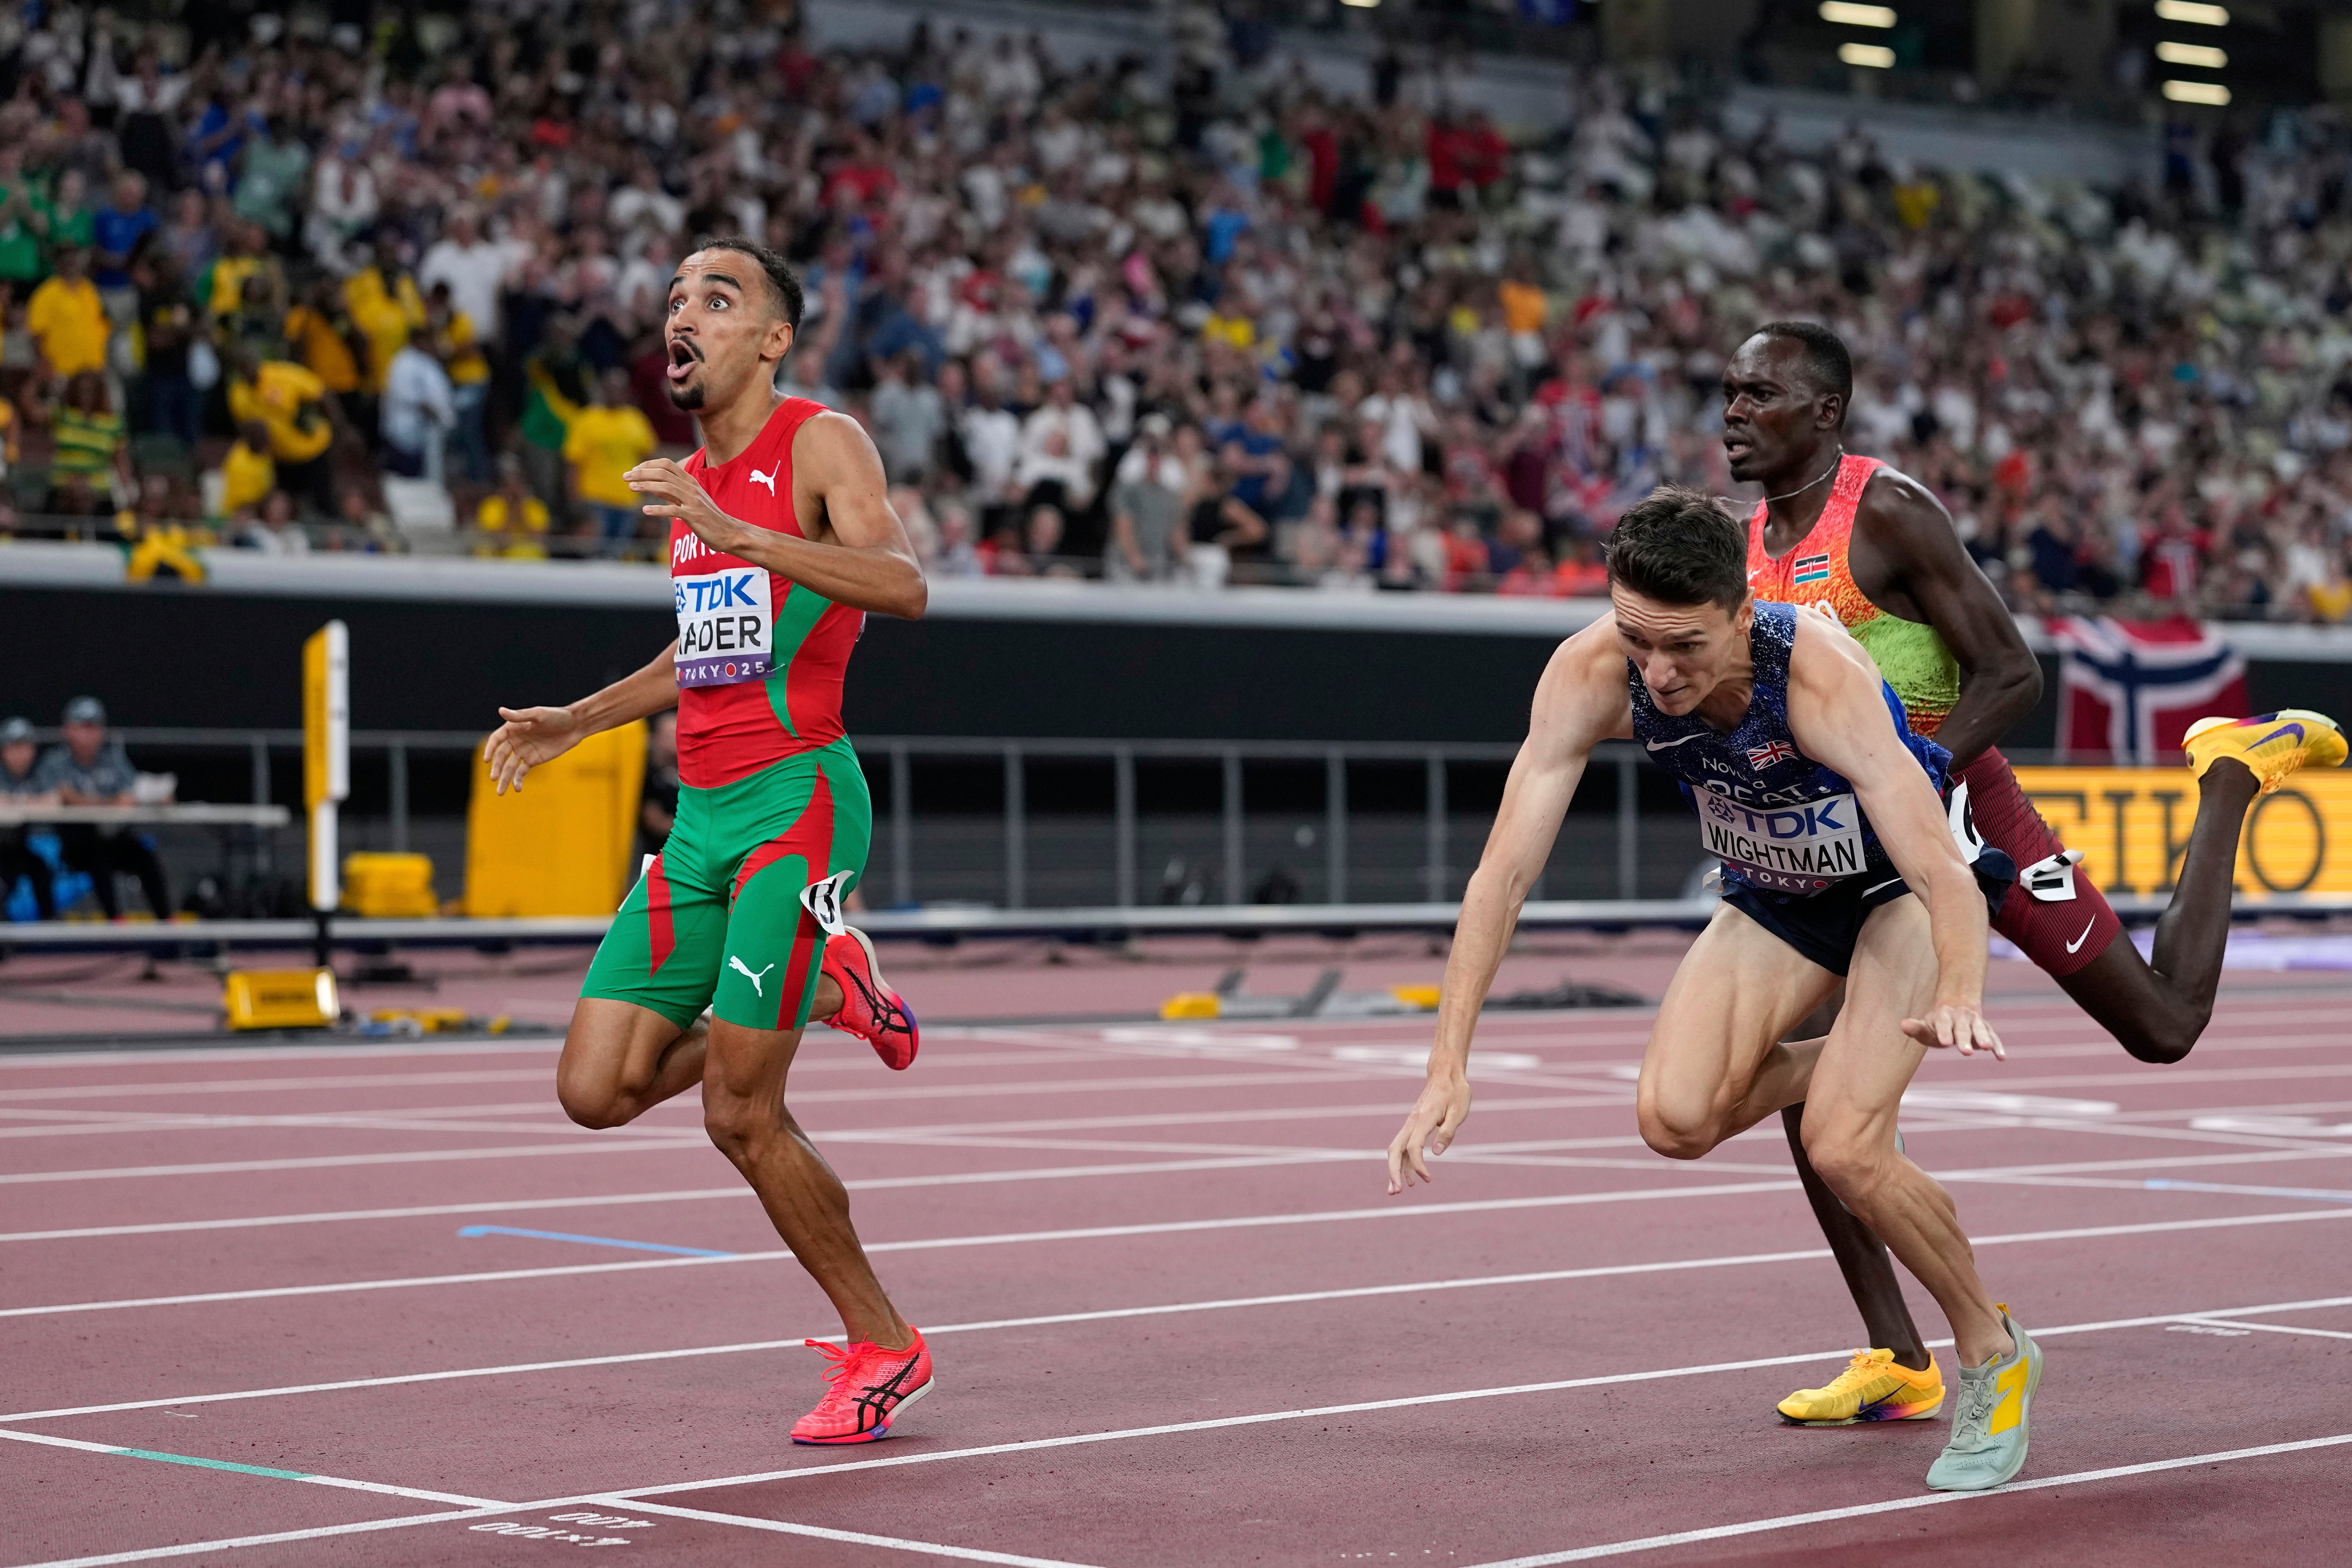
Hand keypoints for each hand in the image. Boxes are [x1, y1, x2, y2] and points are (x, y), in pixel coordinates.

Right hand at [483, 705, 584, 794]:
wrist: (574, 726)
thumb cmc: (556, 716)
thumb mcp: (538, 714)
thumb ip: (520, 716)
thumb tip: (500, 710)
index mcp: (513, 728)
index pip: (496, 739)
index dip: (490, 749)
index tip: (487, 760)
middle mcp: (515, 741)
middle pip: (501, 756)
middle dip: (497, 767)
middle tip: (493, 778)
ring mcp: (523, 752)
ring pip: (509, 767)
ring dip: (504, 779)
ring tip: (500, 793)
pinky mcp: (533, 760)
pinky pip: (521, 772)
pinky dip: (518, 780)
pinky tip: (517, 789)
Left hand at [626, 458, 742, 552]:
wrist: (728, 532)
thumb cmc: (707, 517)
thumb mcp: (688, 500)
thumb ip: (670, 492)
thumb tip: (650, 486)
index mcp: (690, 482)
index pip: (667, 464)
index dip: (648, 464)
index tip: (634, 470)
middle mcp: (691, 488)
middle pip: (663, 473)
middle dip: (642, 473)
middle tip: (626, 476)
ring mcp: (693, 501)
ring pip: (666, 487)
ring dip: (646, 486)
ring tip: (631, 487)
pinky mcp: (694, 516)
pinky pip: (673, 510)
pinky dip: (658, 509)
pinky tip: (646, 511)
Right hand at [1386, 1073, 1472, 1194]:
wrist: (1445, 1073)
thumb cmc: (1456, 1092)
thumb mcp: (1458, 1111)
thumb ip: (1448, 1132)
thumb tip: (1436, 1153)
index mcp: (1424, 1119)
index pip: (1413, 1147)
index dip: (1418, 1165)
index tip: (1427, 1179)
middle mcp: (1412, 1122)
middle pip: (1395, 1150)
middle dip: (1393, 1172)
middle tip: (1395, 1192)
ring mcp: (1411, 1124)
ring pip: (1396, 1149)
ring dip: (1395, 1170)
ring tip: (1397, 1191)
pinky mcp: (1414, 1126)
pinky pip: (1404, 1146)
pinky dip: (1404, 1162)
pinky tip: (1410, 1177)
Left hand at [1901, 1004, 2002, 1058]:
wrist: (1957, 1009)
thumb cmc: (1937, 1025)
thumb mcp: (1926, 1027)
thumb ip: (1916, 1028)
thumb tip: (1903, 1025)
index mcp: (1943, 1015)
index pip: (1943, 1024)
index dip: (1944, 1033)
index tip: (1944, 1043)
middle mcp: (1961, 1016)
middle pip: (1962, 1028)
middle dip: (1964, 1039)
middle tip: (1965, 1052)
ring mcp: (1975, 1021)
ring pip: (1980, 1029)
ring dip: (1983, 1038)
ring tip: (1986, 1048)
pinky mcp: (1986, 1029)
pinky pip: (1993, 1037)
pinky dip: (1997, 1045)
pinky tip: (2001, 1057)